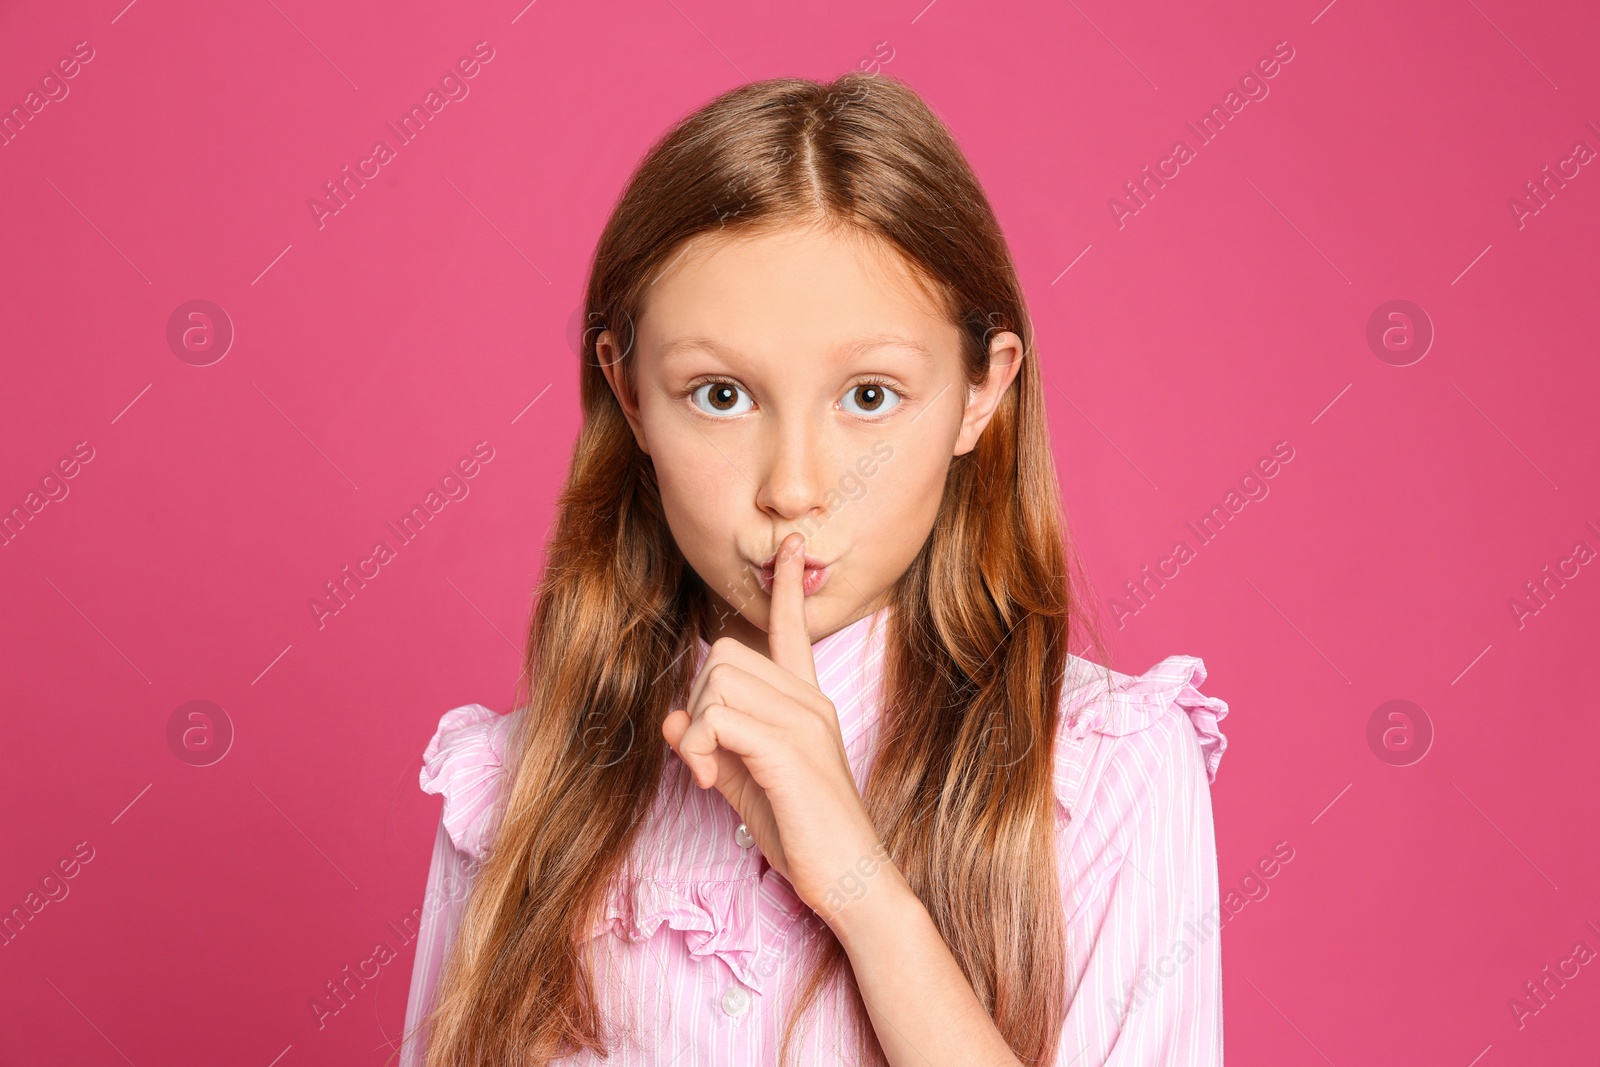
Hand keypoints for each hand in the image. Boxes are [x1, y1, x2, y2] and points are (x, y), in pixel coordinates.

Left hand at [661, 532, 888, 919]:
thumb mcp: (748, 786)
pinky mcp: (790, 750)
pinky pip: (718, 718)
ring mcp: (804, 722)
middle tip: (702, 753)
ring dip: (693, 727)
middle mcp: (809, 702)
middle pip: (724, 654)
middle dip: (696, 699)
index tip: (791, 544)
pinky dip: (696, 746)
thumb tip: (669, 717)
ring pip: (717, 681)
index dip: (786, 586)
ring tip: (705, 772)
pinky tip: (704, 779)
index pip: (793, 630)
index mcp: (807, 703)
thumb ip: (712, 747)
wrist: (852, 882)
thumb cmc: (806, 837)